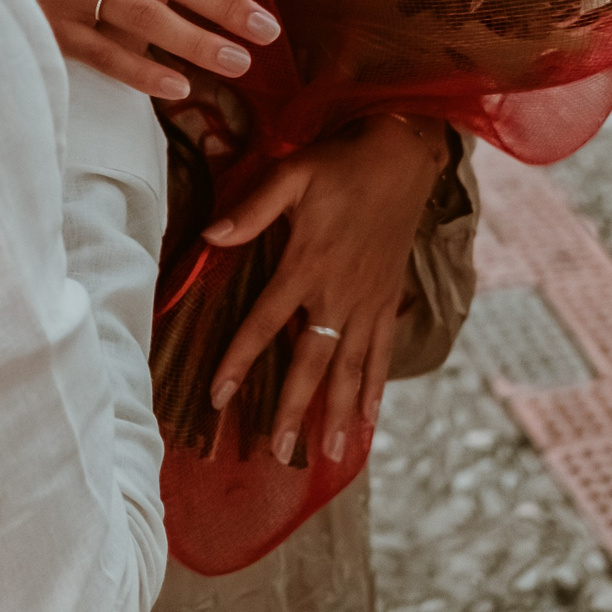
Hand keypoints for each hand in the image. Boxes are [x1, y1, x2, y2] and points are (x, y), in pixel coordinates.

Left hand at [204, 114, 448, 465]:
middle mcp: (338, 293)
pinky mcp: (388, 301)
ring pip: (351, 369)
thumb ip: (252, 210)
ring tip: (330, 454)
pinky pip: (383, 354)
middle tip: (279, 451)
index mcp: (307, 265)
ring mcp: (368, 302)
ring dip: (340, 413)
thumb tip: (210, 236)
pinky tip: (372, 421)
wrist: (401, 157)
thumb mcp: (291, 174)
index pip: (265, 322)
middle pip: (312, 362)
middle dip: (294, 409)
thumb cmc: (339, 165)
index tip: (219, 398)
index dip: (239, 361)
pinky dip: (377, 389)